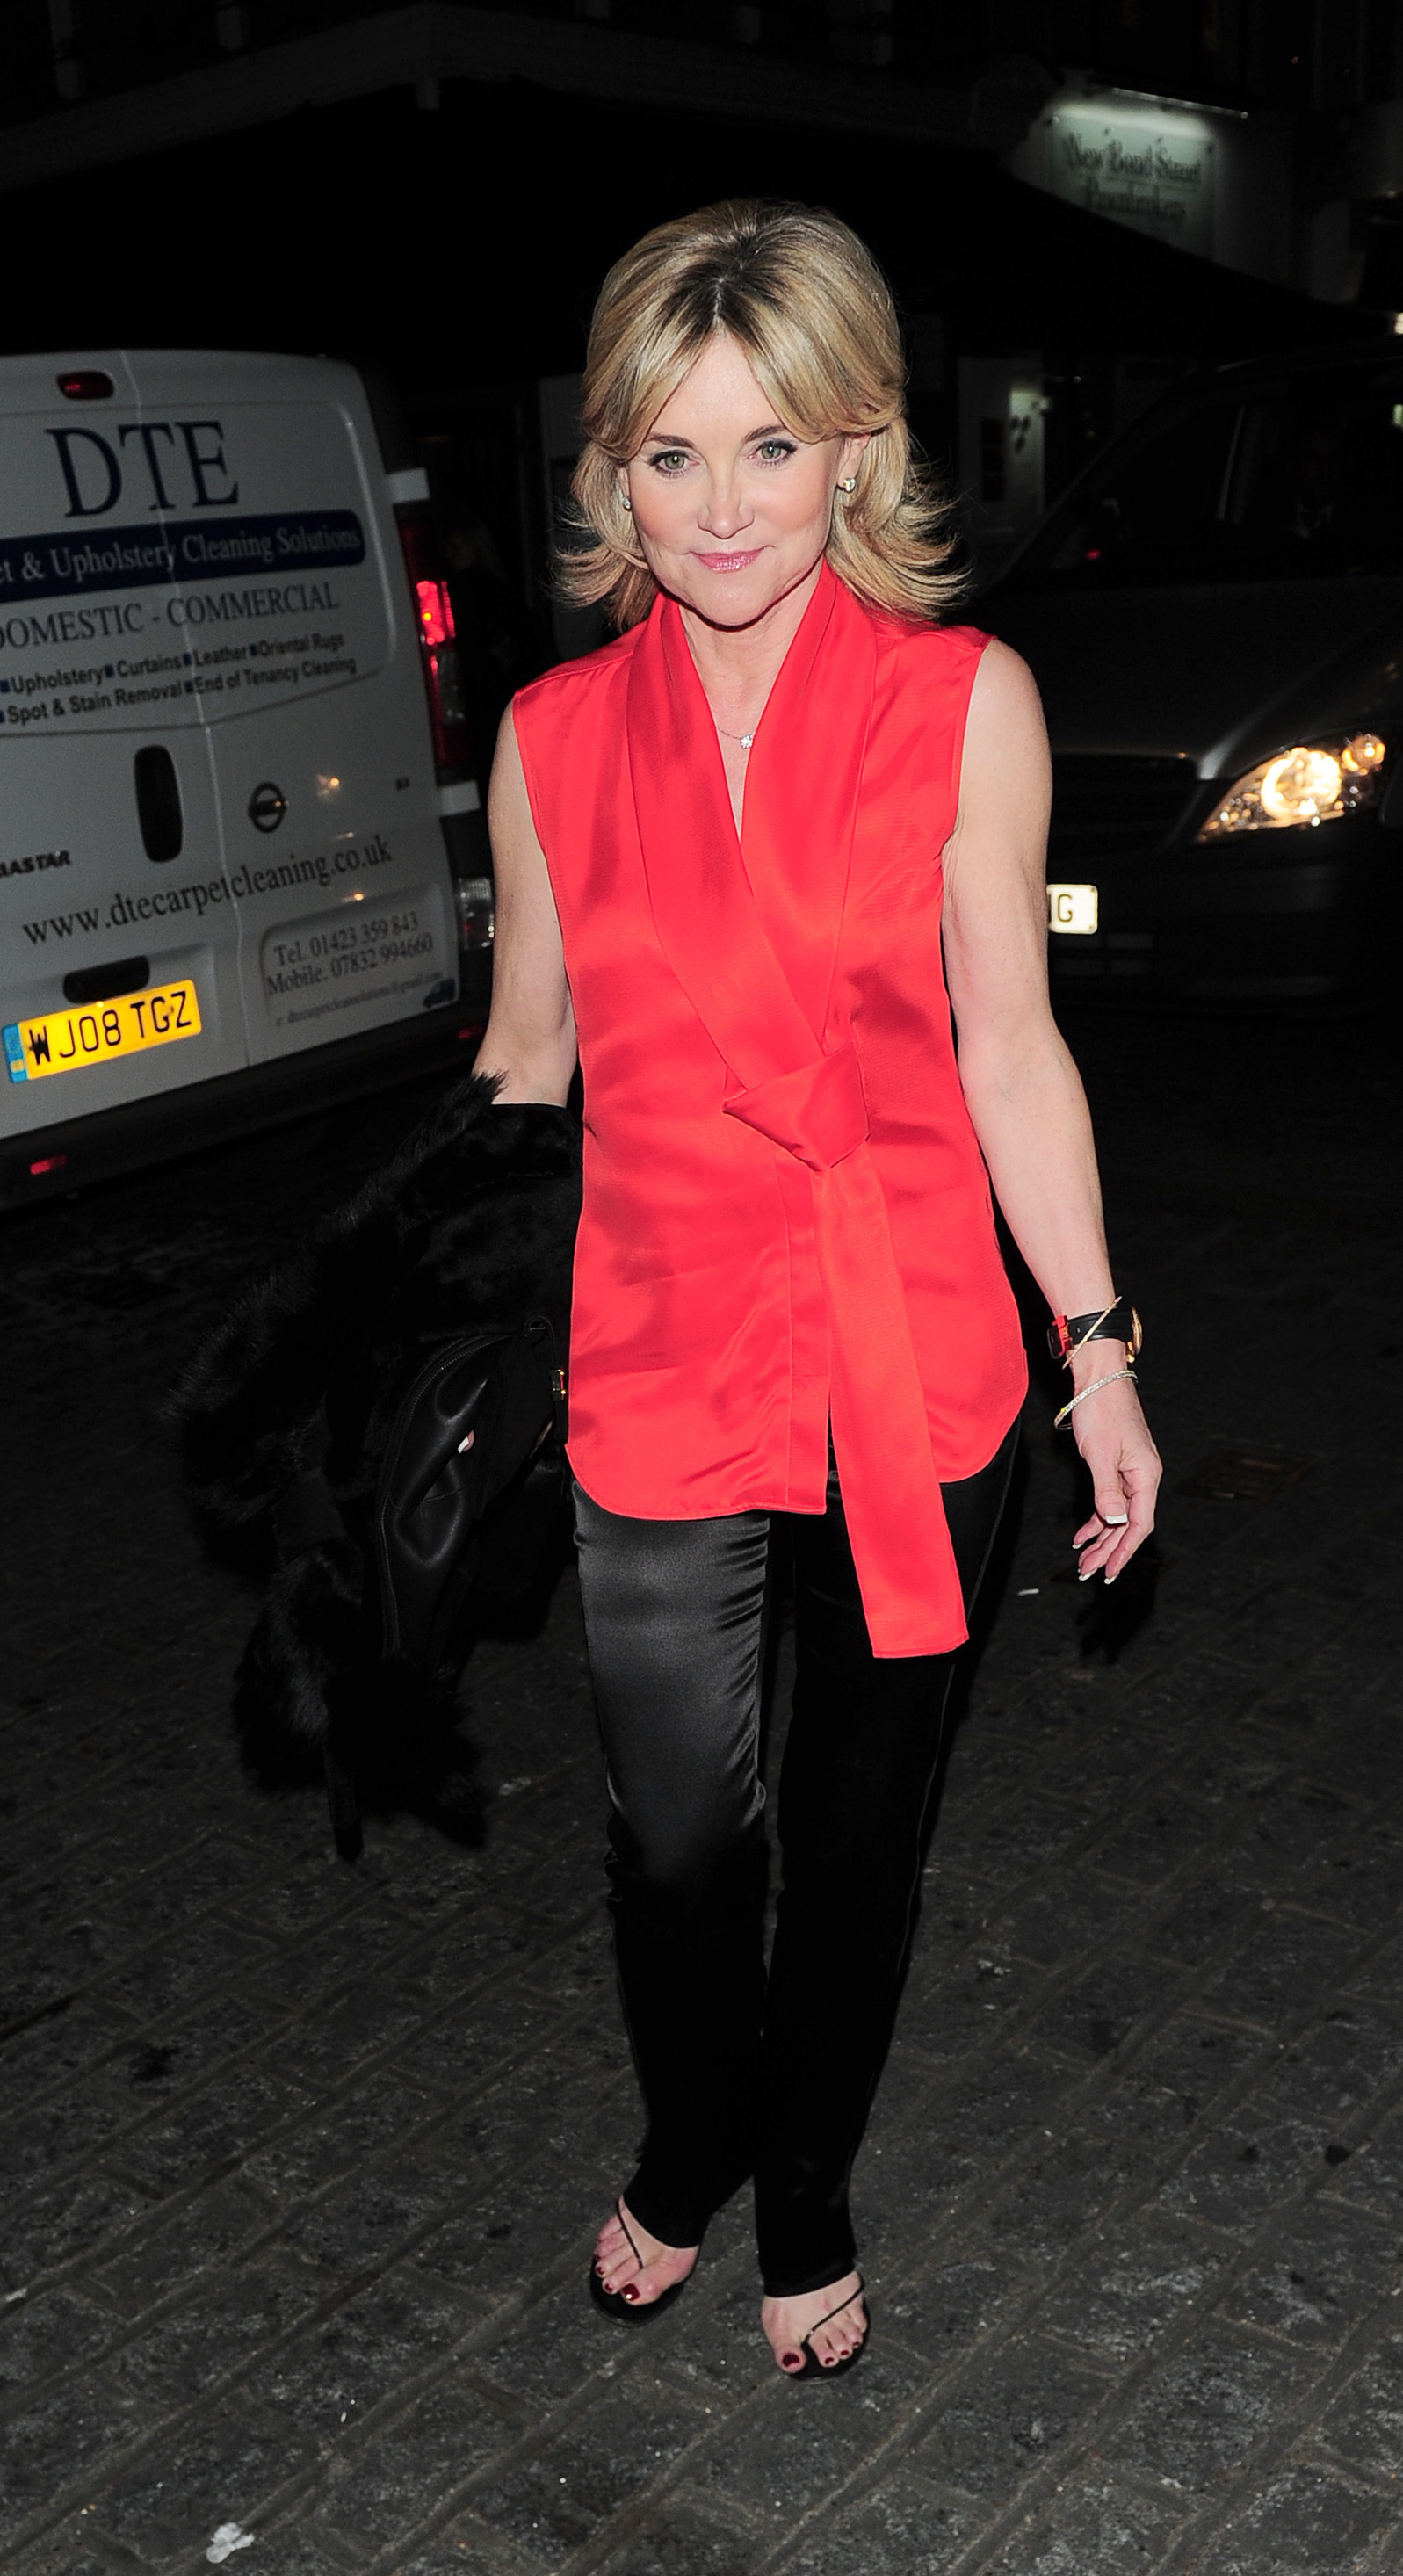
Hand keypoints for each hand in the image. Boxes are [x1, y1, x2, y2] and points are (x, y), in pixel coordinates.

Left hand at [1067, 1355, 1160, 1583]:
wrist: (1098, 1378)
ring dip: (1101, 1538)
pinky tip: (1083, 1533)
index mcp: (1146, 1475)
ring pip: (1118, 1515)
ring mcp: (1130, 1472)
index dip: (1124, 1551)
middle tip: (1088, 1572)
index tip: (1109, 1571)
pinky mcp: (1117, 1466)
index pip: (1139, 1524)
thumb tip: (1114, 1522)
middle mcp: (1143, 1477)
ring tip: (1084, 1559)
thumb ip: (1107, 1490)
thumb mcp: (1100, 1453)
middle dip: (1109, 1550)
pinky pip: (1110, 1500)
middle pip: (1128, 1524)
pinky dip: (1097, 1518)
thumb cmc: (1101, 1409)